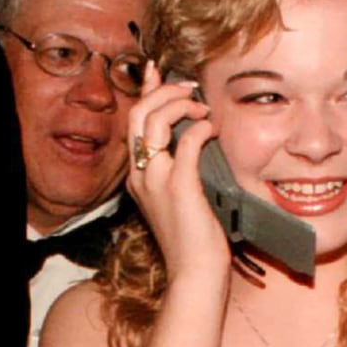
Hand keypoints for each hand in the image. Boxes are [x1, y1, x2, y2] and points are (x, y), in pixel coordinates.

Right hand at [126, 62, 230, 282]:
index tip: (158, 73)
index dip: (145, 93)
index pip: (134, 124)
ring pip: (155, 122)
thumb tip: (197, 139)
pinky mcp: (179, 187)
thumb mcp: (183, 198)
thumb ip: (182, 168)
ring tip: (201, 107)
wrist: (195, 273)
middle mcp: (140, 176)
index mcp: (138, 178)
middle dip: (163, 92)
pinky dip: (200, 130)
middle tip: (189, 89)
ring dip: (179, 105)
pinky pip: (186, 143)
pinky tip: (212, 130)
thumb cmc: (195, 240)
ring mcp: (156, 181)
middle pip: (138, 115)